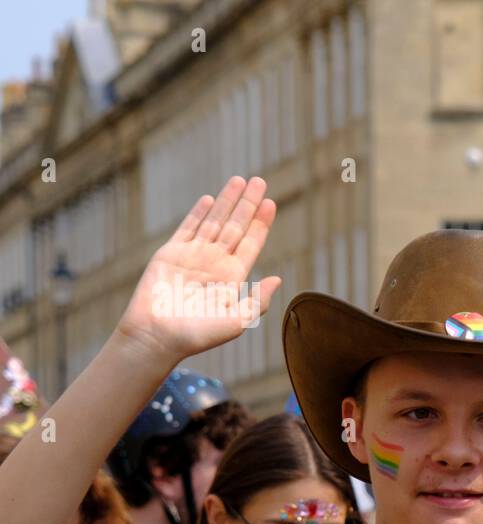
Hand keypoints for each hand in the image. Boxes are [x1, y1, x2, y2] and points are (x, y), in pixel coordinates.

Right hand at [117, 176, 280, 362]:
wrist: (158, 336)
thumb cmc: (198, 334)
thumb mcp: (237, 321)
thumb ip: (258, 300)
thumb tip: (278, 278)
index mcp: (233, 278)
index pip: (251, 244)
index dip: (261, 223)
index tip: (271, 202)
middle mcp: (215, 264)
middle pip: (236, 227)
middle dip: (248, 204)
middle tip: (260, 181)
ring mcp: (193, 257)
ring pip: (214, 222)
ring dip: (227, 201)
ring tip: (239, 181)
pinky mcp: (171, 254)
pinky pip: (187, 228)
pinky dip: (199, 213)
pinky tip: (210, 199)